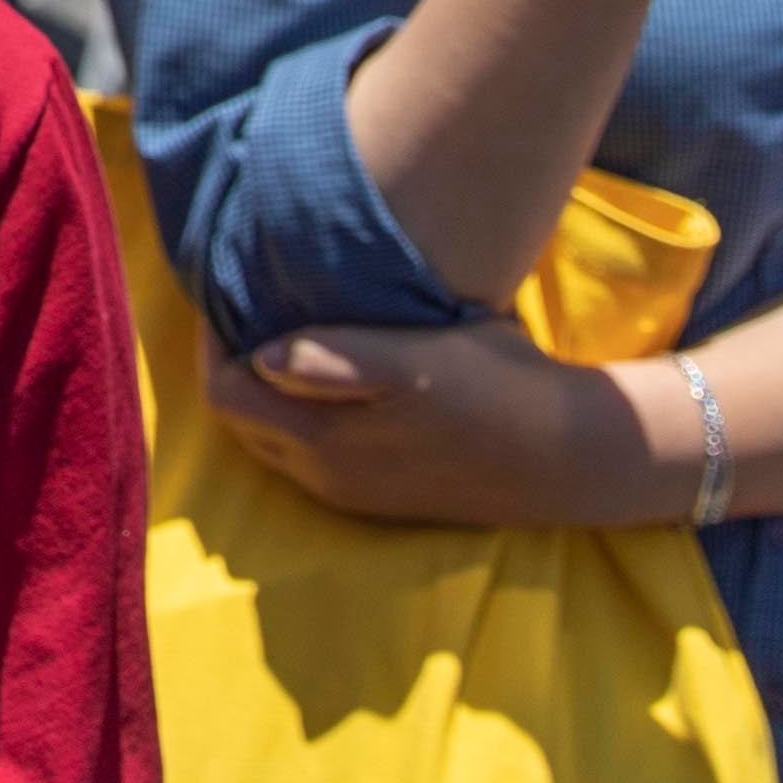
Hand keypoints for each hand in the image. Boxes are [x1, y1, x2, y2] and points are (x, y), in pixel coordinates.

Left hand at [204, 318, 680, 527]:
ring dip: (260, 389)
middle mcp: (325, 476)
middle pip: (239, 417)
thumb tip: (261, 356)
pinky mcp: (379, 495)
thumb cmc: (496, 388)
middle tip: (243, 302)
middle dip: (229, 361)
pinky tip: (319, 372)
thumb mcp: (421, 360)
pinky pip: (306, 453)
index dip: (214, 340)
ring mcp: (351, 491)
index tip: (227, 287)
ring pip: (270, 437)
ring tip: (275, 328)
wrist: (568, 455)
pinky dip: (292, 412)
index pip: (225, 393)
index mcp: (325, 440)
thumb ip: (338, 360)